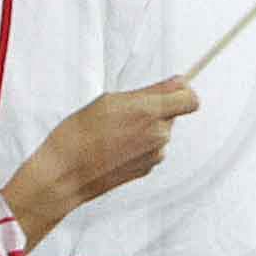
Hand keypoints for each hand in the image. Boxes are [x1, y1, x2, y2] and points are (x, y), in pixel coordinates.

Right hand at [0, 77, 198, 241]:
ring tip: (114, 130)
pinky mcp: (148, 169)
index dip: (184, 92)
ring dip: (146, 127)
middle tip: (125, 110)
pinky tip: (115, 146)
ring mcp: (155, 155)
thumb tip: (179, 82)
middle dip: (156, 108)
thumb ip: (151, 91)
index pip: (191, 100)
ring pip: (161, 131)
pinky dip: (139, 144)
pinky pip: (152, 148)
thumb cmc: (79, 133)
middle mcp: (159, 135)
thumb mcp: (110, 100)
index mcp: (150, 113)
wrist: (65, 173)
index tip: (172, 89)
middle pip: (173, 114)